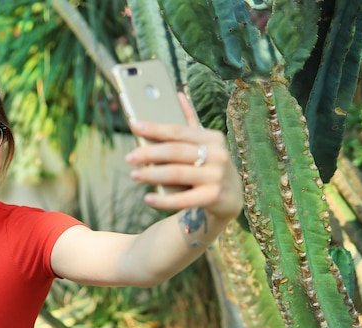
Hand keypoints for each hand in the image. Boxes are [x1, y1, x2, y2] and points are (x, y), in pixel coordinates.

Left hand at [125, 93, 242, 221]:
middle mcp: (218, 155)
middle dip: (149, 153)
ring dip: (152, 175)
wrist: (232, 200)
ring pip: (177, 173)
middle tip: (129, 157)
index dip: (155, 128)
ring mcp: (217, 177)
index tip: (135, 126)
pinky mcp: (214, 198)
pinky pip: (183, 199)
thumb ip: (191, 123)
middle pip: (176, 151)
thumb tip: (178, 94)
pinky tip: (148, 198)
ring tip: (134, 175)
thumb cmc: (211, 168)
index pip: (179, 131)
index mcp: (213, 138)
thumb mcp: (206, 145)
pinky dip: (163, 200)